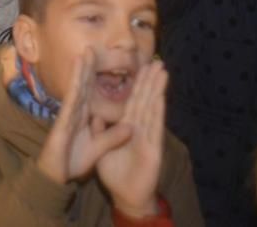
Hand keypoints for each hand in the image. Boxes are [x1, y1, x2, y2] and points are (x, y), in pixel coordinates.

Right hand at [37, 49, 132, 185]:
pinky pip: (71, 100)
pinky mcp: (63, 121)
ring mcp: (67, 115)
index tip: (103, 63)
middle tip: (91, 47)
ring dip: (81, 70)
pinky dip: (74, 84)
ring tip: (85, 52)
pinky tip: (77, 73)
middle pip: (82, 85)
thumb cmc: (72, 162)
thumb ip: (112, 136)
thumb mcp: (98, 148)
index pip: (90, 93)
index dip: (95, 77)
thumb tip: (130, 126)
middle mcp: (74, 112)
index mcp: (82, 117)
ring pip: (76, 88)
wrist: (55, 176)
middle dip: (87, 67)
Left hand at [96, 61, 167, 218]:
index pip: (131, 101)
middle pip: (144, 100)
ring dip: (157, 90)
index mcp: (127, 127)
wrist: (125, 196)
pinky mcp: (152, 149)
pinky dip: (158, 111)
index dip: (135, 84)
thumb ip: (100, 130)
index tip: (139, 65)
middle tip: (156, 61)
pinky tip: (160, 96)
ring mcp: (147, 137)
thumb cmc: (115, 173)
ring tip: (162, 70)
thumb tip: (94, 113)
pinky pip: (154, 128)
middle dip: (150, 81)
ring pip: (152, 109)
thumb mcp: (101, 148)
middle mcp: (139, 128)